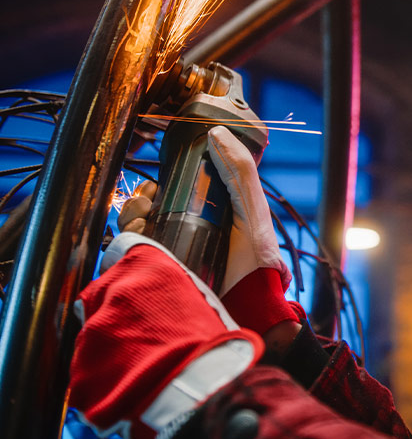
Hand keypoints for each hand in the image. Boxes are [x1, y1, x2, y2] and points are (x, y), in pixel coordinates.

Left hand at [70, 234, 262, 438]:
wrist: (196, 392)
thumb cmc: (208, 344)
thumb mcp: (199, 299)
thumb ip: (171, 286)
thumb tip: (166, 288)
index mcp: (145, 266)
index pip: (124, 248)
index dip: (131, 268)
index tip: (135, 280)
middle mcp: (112, 289)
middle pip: (102, 289)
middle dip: (116, 306)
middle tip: (143, 329)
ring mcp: (91, 328)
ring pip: (93, 330)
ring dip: (110, 341)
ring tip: (139, 361)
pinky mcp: (80, 365)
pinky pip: (87, 366)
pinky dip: (103, 372)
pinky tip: (129, 380)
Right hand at [114, 127, 300, 338]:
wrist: (251, 304)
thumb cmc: (258, 261)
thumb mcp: (252, 210)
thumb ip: (240, 172)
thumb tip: (217, 133)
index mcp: (206, 214)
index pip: (172, 191)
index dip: (160, 183)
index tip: (158, 182)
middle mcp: (184, 232)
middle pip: (147, 206)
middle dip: (140, 197)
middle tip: (148, 200)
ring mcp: (169, 252)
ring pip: (133, 225)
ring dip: (130, 214)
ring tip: (142, 217)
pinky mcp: (157, 270)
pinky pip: (128, 251)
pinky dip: (126, 237)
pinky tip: (137, 234)